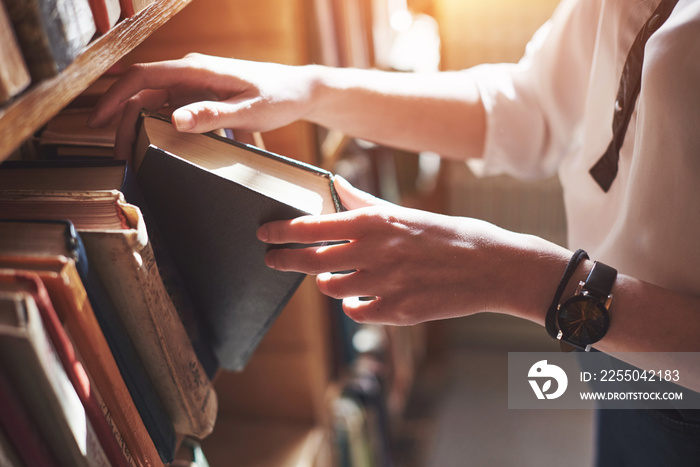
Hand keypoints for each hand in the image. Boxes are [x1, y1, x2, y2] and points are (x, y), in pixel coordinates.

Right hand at [88, 53, 316, 158]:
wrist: (299, 90)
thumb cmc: (278, 97)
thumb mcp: (248, 110)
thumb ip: (212, 115)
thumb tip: (173, 120)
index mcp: (197, 70)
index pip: (143, 77)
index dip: (116, 98)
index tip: (98, 122)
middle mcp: (191, 73)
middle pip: (143, 94)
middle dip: (123, 121)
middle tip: (117, 154)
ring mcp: (196, 84)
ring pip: (155, 103)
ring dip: (139, 126)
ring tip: (130, 155)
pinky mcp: (203, 96)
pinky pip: (172, 109)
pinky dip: (159, 126)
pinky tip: (154, 146)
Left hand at [257, 177, 568, 324]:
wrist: (491, 267)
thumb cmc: (448, 235)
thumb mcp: (404, 212)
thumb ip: (363, 202)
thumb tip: (334, 185)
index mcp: (374, 222)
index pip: (311, 227)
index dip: (281, 232)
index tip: (265, 234)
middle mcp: (373, 252)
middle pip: (310, 261)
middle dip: (284, 260)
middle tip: (272, 259)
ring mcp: (384, 285)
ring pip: (331, 288)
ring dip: (326, 282)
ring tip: (333, 276)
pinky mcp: (397, 312)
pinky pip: (356, 311)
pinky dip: (354, 304)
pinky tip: (364, 296)